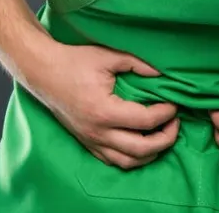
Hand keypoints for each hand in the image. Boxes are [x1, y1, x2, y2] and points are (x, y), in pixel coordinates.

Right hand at [25, 42, 178, 169]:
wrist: (43, 72)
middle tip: (175, 123)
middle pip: (142, 149)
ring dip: (151, 153)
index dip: (166, 113)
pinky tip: (141, 143)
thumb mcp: (108, 56)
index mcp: (104, 111)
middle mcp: (98, 132)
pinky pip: (113, 160)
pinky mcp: (86, 143)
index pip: (146, 121)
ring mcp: (91, 141)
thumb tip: (162, 74)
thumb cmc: (74, 62)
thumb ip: (138, 64)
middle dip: (166, 139)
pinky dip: (132, 157)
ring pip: (128, 161)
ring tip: (162, 135)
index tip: (174, 104)